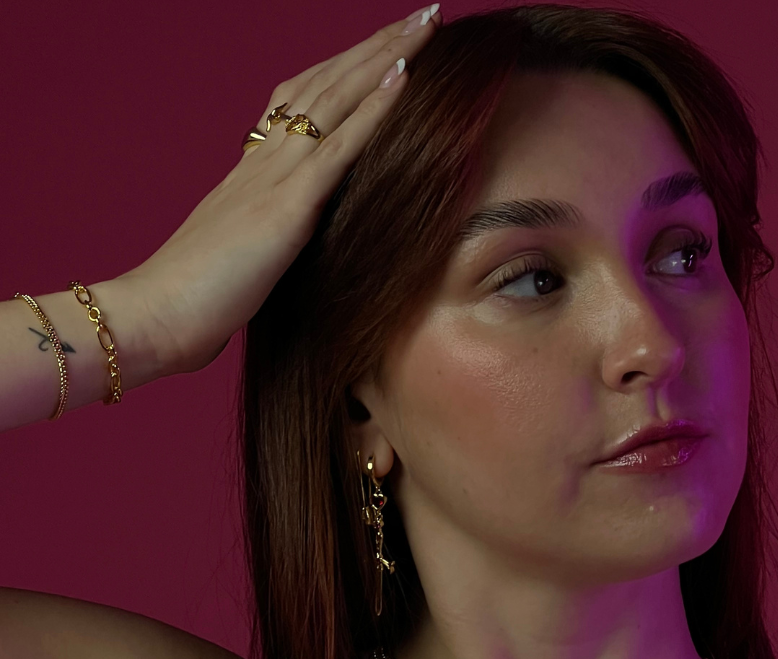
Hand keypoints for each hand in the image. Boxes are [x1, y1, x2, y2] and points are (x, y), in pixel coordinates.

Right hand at [118, 4, 441, 376]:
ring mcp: (275, 178)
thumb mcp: (249, 256)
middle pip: (326, 83)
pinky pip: (337, 147)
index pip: (306, 101)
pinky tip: (402, 78)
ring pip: (336, 99)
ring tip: (423, 23)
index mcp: (256, 170)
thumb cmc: (202, 299)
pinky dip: (372, 110)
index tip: (386, 48)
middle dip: (377, 45)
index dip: (347, 70)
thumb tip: (302, 240)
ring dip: (384, 56)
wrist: (159, 315)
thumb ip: (276, 235)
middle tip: (422, 13)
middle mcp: (266, 160)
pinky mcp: (287, 207)